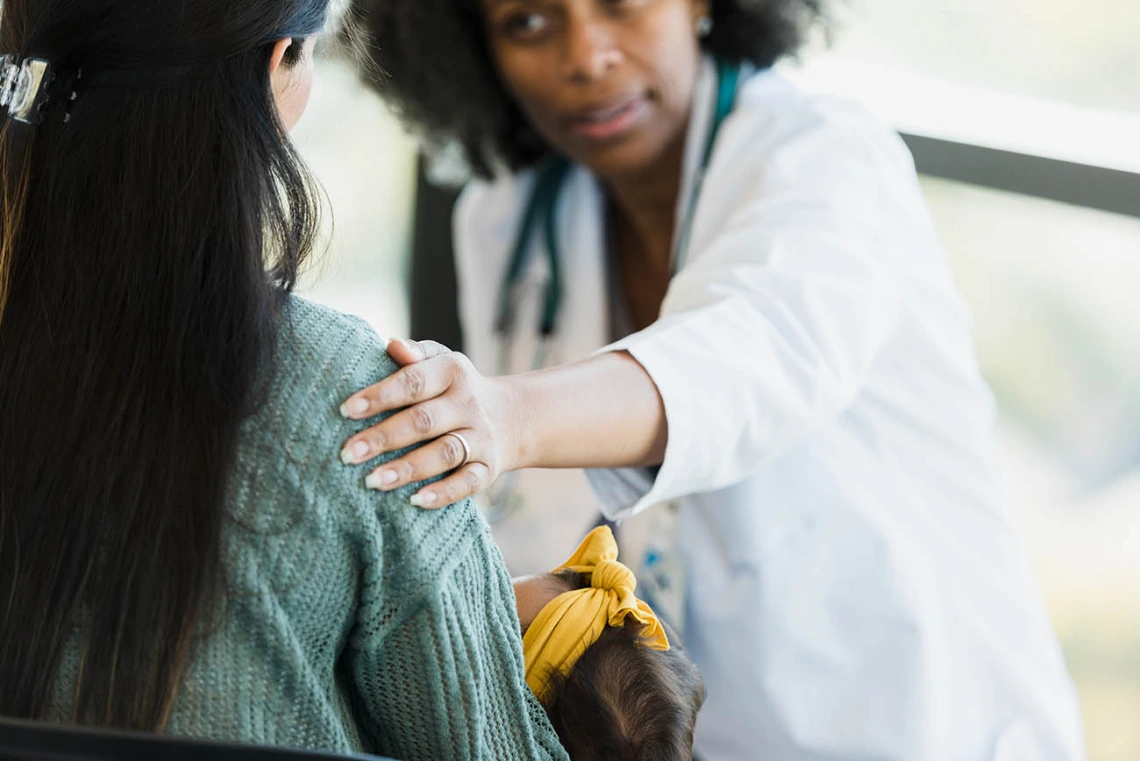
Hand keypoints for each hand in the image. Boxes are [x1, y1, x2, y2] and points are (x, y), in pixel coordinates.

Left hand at [338, 339, 524, 508]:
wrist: (512, 418)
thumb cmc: (455, 389)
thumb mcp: (440, 362)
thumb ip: (415, 354)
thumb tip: (392, 345)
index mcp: (453, 372)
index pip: (414, 382)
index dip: (380, 396)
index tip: (346, 411)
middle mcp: (469, 404)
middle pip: (425, 421)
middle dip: (385, 438)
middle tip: (348, 454)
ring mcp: (481, 438)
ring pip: (445, 453)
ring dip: (408, 468)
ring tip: (372, 481)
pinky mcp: (489, 468)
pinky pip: (469, 483)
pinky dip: (444, 493)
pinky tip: (415, 501)